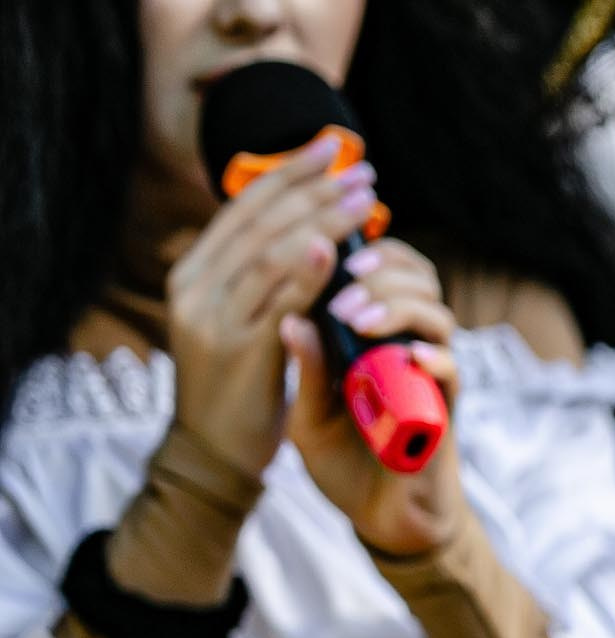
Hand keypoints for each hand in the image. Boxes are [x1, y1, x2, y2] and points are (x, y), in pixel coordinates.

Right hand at [165, 136, 379, 493]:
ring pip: (268, 253)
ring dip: (319, 220)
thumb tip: (306, 229)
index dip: (287, 174)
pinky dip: (302, 271)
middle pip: (257, 221)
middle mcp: (194, 287)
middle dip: (312, 188)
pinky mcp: (239, 351)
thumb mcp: (241, 321)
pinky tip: (330, 247)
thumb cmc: (239, 386)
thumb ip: (259, 280)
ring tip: (363, 198)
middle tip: (359, 168)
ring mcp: (213, 318)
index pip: (243, 208)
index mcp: (193, 273)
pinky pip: (276, 302)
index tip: (330, 148)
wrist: (213, 453)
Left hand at [281, 239, 465, 557]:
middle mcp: (404, 346)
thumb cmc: (344, 464)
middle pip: (417, 279)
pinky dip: (434, 357)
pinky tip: (409, 357)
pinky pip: (452, 371)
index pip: (381, 271)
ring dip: (398, 307)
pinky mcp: (446, 408)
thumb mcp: (308, 418)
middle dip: (381, 272)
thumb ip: (305, 373)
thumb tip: (290, 319)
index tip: (328, 248)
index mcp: (368, 338)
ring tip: (357, 321)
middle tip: (343, 289)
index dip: (364, 250)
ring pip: (437, 315)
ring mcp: (428, 375)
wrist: (380, 519)